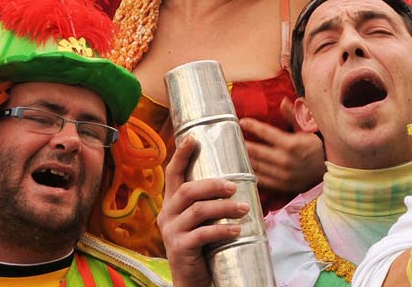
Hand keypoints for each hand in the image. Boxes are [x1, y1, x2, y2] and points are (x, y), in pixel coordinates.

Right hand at [157, 136, 248, 286]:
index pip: (173, 174)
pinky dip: (222, 230)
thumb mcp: (203, 222)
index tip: (193, 138)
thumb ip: (210, 205)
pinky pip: (202, 234)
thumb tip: (239, 183)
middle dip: (213, 185)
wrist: (193, 279)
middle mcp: (167, 215)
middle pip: (187, 189)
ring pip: (197, 210)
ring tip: (244, 210)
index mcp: (172, 204)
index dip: (181, 155)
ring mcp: (171, 232)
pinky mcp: (179, 249)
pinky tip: (236, 230)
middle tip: (234, 187)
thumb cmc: (203, 247)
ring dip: (224, 207)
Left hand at [242, 100, 324, 196]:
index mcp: (291, 144)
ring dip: (244, 158)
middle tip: (233, 137)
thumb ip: (293, 116)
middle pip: (256, 151)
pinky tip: (245, 167)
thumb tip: (283, 101)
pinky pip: (261, 180)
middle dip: (243, 143)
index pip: (266, 133)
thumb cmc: (317, 146)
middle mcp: (285, 160)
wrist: (329, 169)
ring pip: (256, 166)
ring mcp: (282, 175)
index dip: (252, 126)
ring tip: (236, 151)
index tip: (242, 122)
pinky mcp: (282, 186)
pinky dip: (252, 173)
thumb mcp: (306, 129)